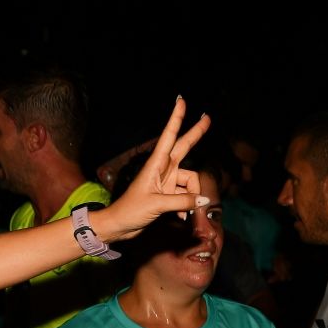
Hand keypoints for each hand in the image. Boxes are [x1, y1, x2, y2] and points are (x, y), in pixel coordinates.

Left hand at [97, 98, 210, 240]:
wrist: (119, 226)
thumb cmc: (130, 211)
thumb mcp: (156, 204)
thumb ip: (182, 201)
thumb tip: (204, 199)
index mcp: (156, 164)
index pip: (168, 136)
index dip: (176, 119)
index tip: (181, 101)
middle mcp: (162, 169)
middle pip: (184, 147)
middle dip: (195, 133)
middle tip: (208, 117)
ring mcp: (166, 181)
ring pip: (190, 181)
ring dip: (191, 196)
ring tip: (182, 213)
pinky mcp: (167, 194)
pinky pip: (186, 196)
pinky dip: (186, 206)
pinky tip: (181, 218)